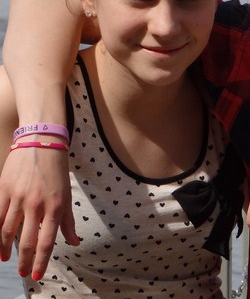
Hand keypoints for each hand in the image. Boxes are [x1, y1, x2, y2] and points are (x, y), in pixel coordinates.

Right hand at [0, 147, 78, 277]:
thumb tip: (74, 242)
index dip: (42, 261)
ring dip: (5, 248)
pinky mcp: (4, 190)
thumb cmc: (56, 171)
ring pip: (7, 230)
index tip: (37, 275)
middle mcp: (36, 205)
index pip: (47, 241)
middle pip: (27, 241)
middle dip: (25, 260)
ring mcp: (18, 198)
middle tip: (23, 272)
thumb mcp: (67, 195)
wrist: (40, 143)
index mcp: (55, 207)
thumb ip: (68, 221)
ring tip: (5, 259)